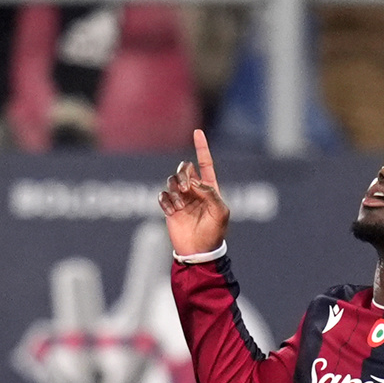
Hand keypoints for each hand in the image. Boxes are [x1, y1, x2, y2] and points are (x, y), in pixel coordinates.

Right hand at [159, 129, 229, 255]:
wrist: (199, 251)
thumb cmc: (214, 232)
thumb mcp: (221, 212)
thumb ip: (211, 193)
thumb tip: (193, 181)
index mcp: (210, 188)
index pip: (205, 163)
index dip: (201, 147)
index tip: (197, 131)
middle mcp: (194, 190)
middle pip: (185, 169)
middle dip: (184, 174)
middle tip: (186, 189)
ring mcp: (181, 199)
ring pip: (171, 180)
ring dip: (174, 190)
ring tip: (180, 205)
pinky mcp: (169, 208)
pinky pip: (162, 195)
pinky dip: (166, 201)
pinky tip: (173, 211)